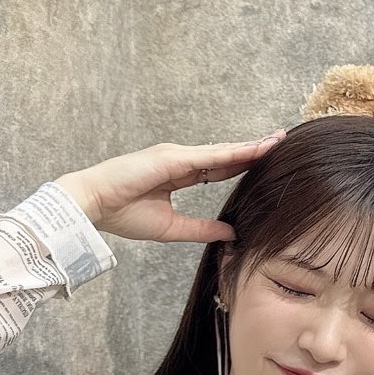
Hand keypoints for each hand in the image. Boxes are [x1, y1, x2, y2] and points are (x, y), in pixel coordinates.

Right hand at [55, 135, 285, 241]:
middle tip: (281, 142)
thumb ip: (202, 229)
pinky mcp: (170, 158)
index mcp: (177, 173)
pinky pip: (208, 157)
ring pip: (222, 152)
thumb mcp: (172, 227)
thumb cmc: (122, 215)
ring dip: (250, 147)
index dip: (242, 164)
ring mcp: (175, 156)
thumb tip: (232, 233)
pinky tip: (253, 151)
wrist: (92, 206)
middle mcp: (179, 160)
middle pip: (225, 156)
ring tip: (277, 141)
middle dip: (253, 150)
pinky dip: (232, 153)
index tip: (266, 160)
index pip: (219, 169)